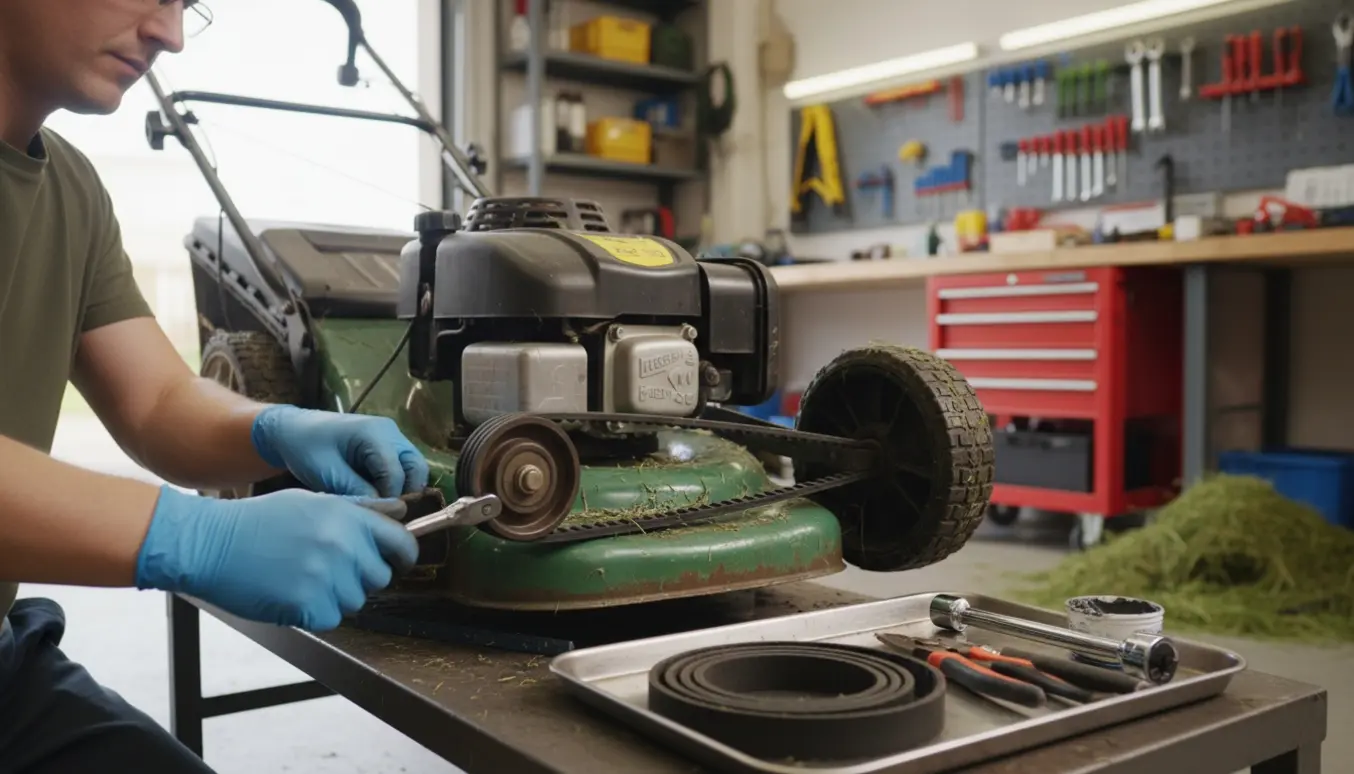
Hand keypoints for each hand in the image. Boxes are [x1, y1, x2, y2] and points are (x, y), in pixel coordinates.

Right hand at [135, 486, 418, 630]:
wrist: (210, 544)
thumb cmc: (259, 520)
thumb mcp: (312, 501)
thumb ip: (360, 509)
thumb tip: (399, 512)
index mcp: (348, 517)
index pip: (402, 543)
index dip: (403, 556)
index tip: (396, 562)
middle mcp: (343, 546)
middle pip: (380, 577)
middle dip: (361, 577)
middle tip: (329, 570)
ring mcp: (326, 577)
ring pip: (355, 600)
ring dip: (336, 596)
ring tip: (302, 578)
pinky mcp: (308, 606)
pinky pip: (331, 618)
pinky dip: (314, 612)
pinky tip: (290, 593)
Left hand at [250, 405, 429, 497]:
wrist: (291, 430)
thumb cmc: (305, 448)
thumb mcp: (327, 473)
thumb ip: (357, 491)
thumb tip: (385, 511)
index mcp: (375, 433)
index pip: (396, 474)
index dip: (389, 498)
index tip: (372, 515)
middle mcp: (391, 432)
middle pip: (417, 468)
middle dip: (405, 493)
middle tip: (382, 511)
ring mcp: (391, 437)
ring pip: (414, 468)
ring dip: (402, 488)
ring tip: (379, 503)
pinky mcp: (387, 445)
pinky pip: (403, 467)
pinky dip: (395, 483)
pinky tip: (374, 493)